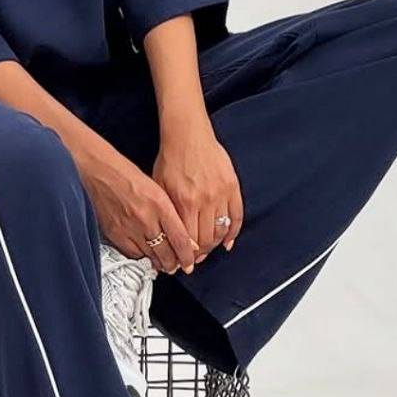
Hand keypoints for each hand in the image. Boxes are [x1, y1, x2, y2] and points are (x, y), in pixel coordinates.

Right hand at [77, 140, 197, 273]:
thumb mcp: (158, 189)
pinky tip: (145, 255)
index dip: (187, 256)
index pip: (180, 239)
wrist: (100, 172)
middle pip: (166, 253)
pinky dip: (141, 257)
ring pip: (150, 256)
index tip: (189, 264)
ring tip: (163, 264)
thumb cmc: (130, 177)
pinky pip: (132, 254)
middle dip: (173, 264)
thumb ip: (172, 213)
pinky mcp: (115, 233)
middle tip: (177, 267)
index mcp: (160, 204)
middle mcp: (146, 219)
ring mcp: (129, 228)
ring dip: (158, 263)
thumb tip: (184, 238)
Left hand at [153, 119, 243, 260]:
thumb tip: (171, 239)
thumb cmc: (171, 160)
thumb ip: (167, 215)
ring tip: (209, 248)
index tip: (186, 261)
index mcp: (184, 202)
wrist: (188, 135)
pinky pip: (237, 216)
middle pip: (207, 239)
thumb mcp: (160, 189)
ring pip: (222, 230)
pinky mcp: (232, 186)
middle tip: (198, 258)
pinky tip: (228, 240)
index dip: (188, 255)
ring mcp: (220, 193)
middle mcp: (204, 200)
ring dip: (216, 244)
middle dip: (202, 253)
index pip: (189, 240)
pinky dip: (234, 232)